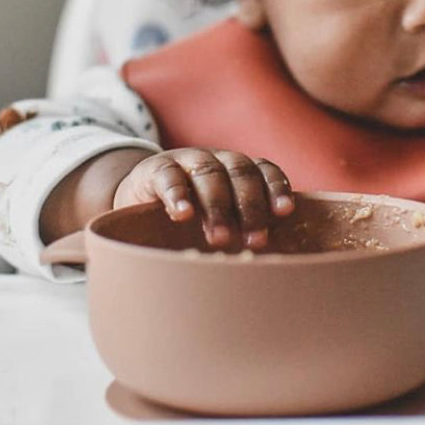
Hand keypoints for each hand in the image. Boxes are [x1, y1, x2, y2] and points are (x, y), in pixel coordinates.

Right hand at [112, 148, 294, 248]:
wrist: (139, 197)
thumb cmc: (192, 215)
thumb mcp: (222, 218)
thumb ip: (245, 228)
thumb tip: (272, 265)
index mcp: (239, 169)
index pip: (264, 170)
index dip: (276, 188)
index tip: (285, 211)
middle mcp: (218, 160)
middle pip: (241, 174)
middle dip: (250, 207)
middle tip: (255, 240)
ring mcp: (187, 161)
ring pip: (209, 175)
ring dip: (218, 206)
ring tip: (220, 238)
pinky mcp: (155, 169)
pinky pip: (169, 177)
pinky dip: (177, 195)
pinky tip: (183, 215)